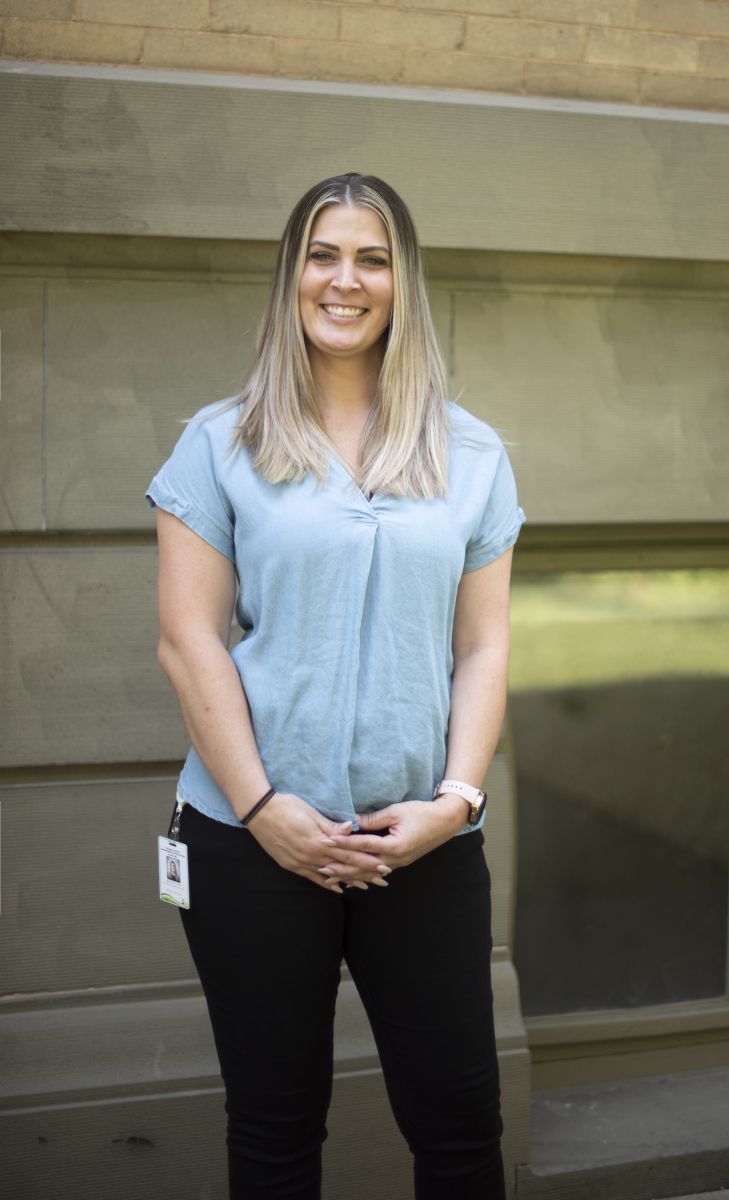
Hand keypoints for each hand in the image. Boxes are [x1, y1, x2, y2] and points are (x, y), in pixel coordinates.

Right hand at [246, 792, 390, 892]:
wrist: (260, 813)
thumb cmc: (287, 807)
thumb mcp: (311, 813)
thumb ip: (332, 825)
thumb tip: (352, 829)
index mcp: (320, 841)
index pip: (350, 853)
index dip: (368, 861)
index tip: (384, 866)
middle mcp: (312, 856)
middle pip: (344, 867)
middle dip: (365, 874)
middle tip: (382, 881)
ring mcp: (301, 862)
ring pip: (331, 875)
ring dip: (349, 880)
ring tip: (366, 886)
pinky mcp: (292, 865)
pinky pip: (312, 877)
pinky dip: (327, 883)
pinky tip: (338, 888)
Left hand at [323, 795, 467, 877]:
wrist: (446, 822)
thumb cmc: (422, 812)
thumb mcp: (396, 811)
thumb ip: (373, 818)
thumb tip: (352, 821)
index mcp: (394, 846)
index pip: (362, 845)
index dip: (343, 843)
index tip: (326, 841)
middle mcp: (395, 859)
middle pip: (363, 865)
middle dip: (341, 867)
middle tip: (321, 868)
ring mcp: (398, 863)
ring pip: (369, 872)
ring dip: (350, 874)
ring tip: (331, 877)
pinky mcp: (400, 862)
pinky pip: (377, 871)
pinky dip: (363, 874)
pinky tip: (353, 878)